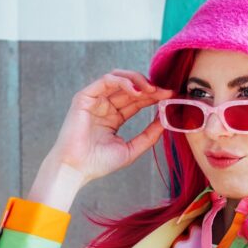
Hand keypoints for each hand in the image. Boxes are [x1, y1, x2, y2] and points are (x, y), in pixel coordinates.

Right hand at [47, 69, 174, 183]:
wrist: (76, 168)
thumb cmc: (98, 163)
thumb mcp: (131, 149)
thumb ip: (148, 135)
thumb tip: (165, 121)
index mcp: (114, 118)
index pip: (137, 101)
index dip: (154, 97)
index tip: (170, 96)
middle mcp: (104, 106)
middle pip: (131, 88)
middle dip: (150, 87)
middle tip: (165, 91)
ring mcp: (94, 100)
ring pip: (118, 78)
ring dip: (137, 80)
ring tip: (152, 90)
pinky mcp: (85, 97)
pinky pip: (106, 81)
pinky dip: (122, 81)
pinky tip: (136, 90)